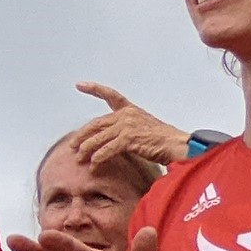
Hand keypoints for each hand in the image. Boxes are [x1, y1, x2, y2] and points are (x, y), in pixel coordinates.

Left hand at [69, 83, 190, 169]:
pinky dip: (98, 158)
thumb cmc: (164, 141)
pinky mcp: (129, 138)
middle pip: (96, 124)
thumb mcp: (143, 129)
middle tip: (72, 145)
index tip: (79, 85)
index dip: (94, 89)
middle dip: (81, 136)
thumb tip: (106, 140)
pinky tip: (93, 165)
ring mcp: (127, 126)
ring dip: (86, 150)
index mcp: (131, 110)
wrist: (179, 146)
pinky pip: (107, 149)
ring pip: (98, 138)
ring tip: (79, 159)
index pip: (110, 96)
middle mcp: (127, 115)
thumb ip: (125, 130)